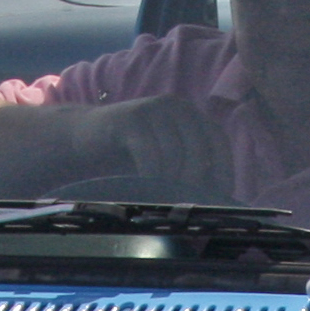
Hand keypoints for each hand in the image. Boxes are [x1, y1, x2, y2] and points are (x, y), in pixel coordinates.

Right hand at [70, 93, 231, 193]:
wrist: (86, 136)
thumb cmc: (131, 154)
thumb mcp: (166, 158)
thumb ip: (189, 169)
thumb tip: (217, 201)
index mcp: (192, 116)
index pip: (218, 141)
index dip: (223, 170)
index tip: (218, 199)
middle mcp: (177, 107)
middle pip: (199, 148)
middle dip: (193, 182)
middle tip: (182, 203)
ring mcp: (154, 109)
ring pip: (174, 152)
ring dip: (169, 181)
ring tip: (161, 197)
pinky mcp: (131, 119)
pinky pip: (149, 152)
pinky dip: (150, 174)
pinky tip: (144, 185)